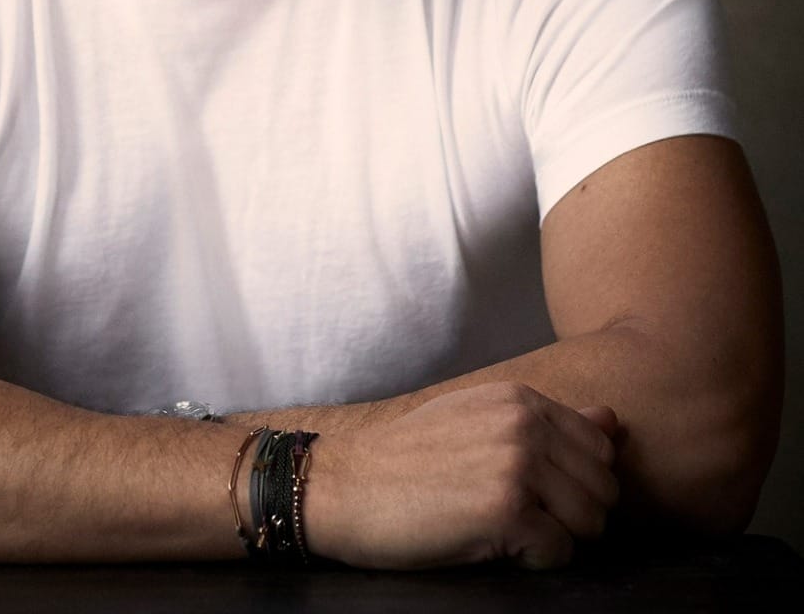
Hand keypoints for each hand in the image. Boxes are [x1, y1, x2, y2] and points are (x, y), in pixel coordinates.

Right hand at [304, 381, 618, 569]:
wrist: (346, 485)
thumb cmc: (409, 459)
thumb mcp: (478, 420)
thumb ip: (547, 421)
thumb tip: (612, 420)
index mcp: (520, 398)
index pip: (601, 448)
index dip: (577, 482)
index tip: (538, 494)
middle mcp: (525, 424)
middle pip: (604, 488)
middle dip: (574, 515)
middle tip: (521, 519)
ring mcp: (517, 465)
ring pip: (592, 522)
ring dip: (558, 538)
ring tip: (508, 531)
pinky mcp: (506, 511)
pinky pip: (560, 552)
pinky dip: (535, 560)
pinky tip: (493, 545)